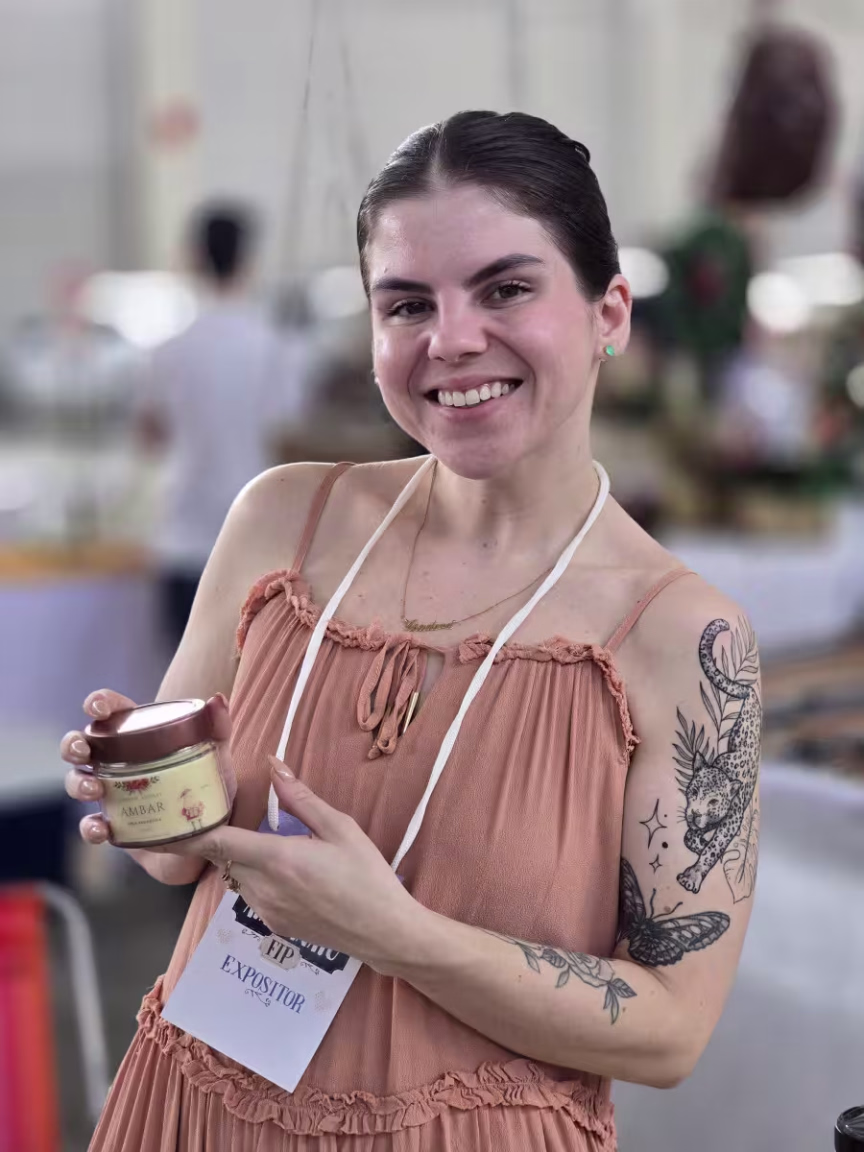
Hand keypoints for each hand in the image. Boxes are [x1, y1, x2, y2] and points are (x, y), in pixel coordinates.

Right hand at [61, 689, 234, 844]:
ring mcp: (111, 794)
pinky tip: (103, 829)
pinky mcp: (113, 826)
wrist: (212, 837)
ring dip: (77, 783)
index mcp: (139, 737)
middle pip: (80, 745)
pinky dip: (90, 828)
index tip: (97, 709)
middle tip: (83, 751)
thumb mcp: (217, 757)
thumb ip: (218, 729)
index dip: (98, 703)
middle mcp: (117, 762)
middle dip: (72, 744)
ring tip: (94, 790)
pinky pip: (90, 826)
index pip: (112, 712)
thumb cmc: (208, 787)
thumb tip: (217, 700)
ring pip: (76, 782)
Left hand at [163, 757, 421, 969]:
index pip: (216, 842)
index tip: (157, 825)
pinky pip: (253, 895)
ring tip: (267, 842)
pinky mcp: (276, 926)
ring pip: (237, 877)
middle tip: (217, 816)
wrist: (384, 931)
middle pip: (224, 857)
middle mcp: (263, 888)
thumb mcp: (339, 828)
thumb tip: (273, 765)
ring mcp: (267, 912)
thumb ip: (300, 798)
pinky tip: (289, 871)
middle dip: (218, 838)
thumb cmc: (367, 875)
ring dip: (242, 858)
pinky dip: (258, 878)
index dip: (184, 833)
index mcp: (276, 859)